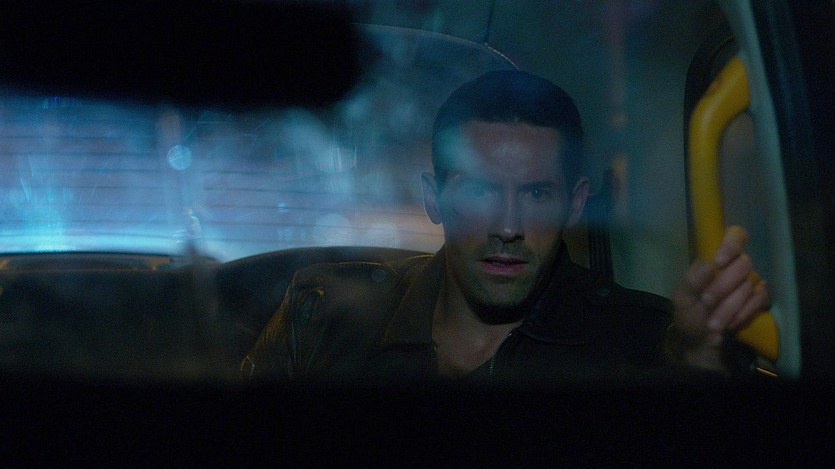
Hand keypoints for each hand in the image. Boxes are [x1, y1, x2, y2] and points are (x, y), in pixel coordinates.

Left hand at [670, 226, 770, 370]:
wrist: (702, 344)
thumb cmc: (689, 316)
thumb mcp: (682, 300)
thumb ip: (691, 281)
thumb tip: (710, 264)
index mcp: (713, 260)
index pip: (734, 236)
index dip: (731, 245)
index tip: (719, 262)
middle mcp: (734, 266)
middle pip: (743, 263)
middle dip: (723, 286)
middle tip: (706, 302)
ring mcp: (749, 282)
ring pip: (750, 284)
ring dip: (729, 306)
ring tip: (713, 322)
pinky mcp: (760, 299)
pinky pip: (761, 298)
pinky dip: (743, 312)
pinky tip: (731, 323)